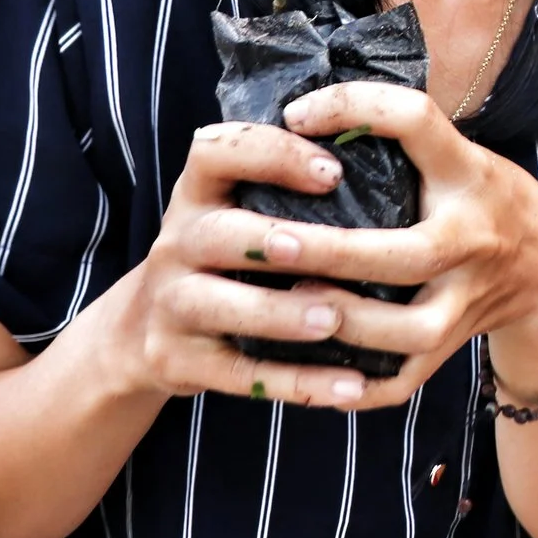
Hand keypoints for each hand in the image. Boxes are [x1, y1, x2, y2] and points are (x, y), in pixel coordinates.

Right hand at [118, 120, 381, 409]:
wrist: (145, 330)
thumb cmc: (224, 254)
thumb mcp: (234, 208)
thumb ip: (283, 186)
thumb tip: (393, 159)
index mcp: (197, 194)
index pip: (217, 152)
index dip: (271, 154)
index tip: (333, 170)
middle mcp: (176, 242)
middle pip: (214, 234)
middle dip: (268, 240)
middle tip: (320, 247)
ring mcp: (171, 304)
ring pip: (218, 307)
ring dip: (279, 314)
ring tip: (334, 319)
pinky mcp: (178, 360)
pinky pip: (240, 374)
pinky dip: (297, 382)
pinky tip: (350, 385)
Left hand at [277, 81, 537, 408]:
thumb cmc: (484, 198)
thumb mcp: (459, 154)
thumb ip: (399, 139)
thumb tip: (301, 116)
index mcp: (470, 175)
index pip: (418, 122)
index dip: (355, 109)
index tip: (296, 116)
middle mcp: (475, 239)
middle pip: (409, 254)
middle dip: (333, 252)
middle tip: (267, 241)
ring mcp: (469, 302)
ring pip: (410, 331)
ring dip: (345, 322)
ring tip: (286, 303)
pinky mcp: (455, 347)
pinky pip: (403, 380)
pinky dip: (355, 386)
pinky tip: (306, 369)